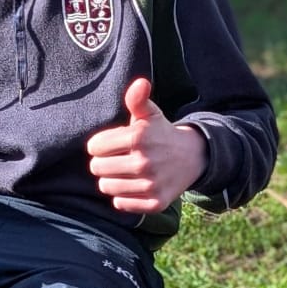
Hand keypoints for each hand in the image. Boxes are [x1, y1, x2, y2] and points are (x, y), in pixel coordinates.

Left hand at [85, 77, 205, 213]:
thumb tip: (141, 83)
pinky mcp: (155, 203)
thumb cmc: (161, 134)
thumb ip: (137, 99)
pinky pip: (120, 204)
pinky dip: (123, 197)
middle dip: (103, 162)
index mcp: (138, 138)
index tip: (111, 144)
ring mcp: (150, 185)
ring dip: (111, 180)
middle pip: (97, 168)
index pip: (94, 147)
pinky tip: (133, 186)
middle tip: (117, 158)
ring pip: (106, 187)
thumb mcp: (150, 114)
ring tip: (123, 172)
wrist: (192, 157)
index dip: (100, 145)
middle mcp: (144, 163)